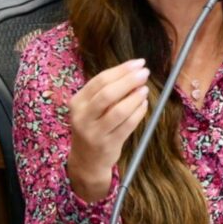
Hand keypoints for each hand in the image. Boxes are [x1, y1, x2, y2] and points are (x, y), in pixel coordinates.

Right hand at [67, 58, 149, 202]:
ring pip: (118, 111)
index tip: (138, 63)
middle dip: (129, 81)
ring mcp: (95, 132)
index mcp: (77, 102)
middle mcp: (83, 117)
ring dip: (135, 97)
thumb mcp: (91, 108)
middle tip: (145, 73)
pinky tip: (144, 105)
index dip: (121, 70)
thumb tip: (134, 72)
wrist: (86, 160)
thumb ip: (107, 91)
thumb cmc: (93, 126)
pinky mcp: (108, 144)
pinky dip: (138, 113)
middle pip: (108, 94)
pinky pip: (128, 125)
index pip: (100, 80)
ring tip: (145, 89)